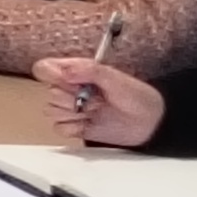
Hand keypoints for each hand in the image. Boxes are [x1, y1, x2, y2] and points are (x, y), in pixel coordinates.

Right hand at [29, 59, 162, 146]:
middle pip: (49, 92)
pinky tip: (90, 123)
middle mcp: (71, 89)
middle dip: (70, 97)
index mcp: (76, 71)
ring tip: (95, 111)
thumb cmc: (137, 96)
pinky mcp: (75, 127)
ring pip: (51, 110)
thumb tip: (65, 71)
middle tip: (94, 98)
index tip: (70, 81)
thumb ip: (90, 71)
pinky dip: (74, 127)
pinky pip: (59, 128)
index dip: (51, 75)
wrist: (150, 123)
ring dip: (73, 113)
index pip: (45, 68)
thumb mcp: (116, 78)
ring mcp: (72, 108)